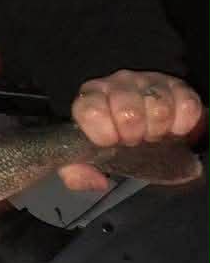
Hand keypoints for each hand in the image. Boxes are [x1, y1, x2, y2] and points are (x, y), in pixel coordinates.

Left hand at [60, 70, 203, 191]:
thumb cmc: (108, 136)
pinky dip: (183, 123)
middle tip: (133, 141)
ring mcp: (147, 81)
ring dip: (158, 130)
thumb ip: (76, 171)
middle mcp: (117, 83)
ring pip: (159, 106)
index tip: (110, 143)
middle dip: (133, 135)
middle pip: (129, 111)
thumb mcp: (82, 155)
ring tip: (152, 135)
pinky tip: (173, 130)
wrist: (136, 121)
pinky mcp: (176, 85)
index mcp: (90, 98)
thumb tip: (97, 181)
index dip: (103, 132)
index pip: (91, 110)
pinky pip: (186, 104)